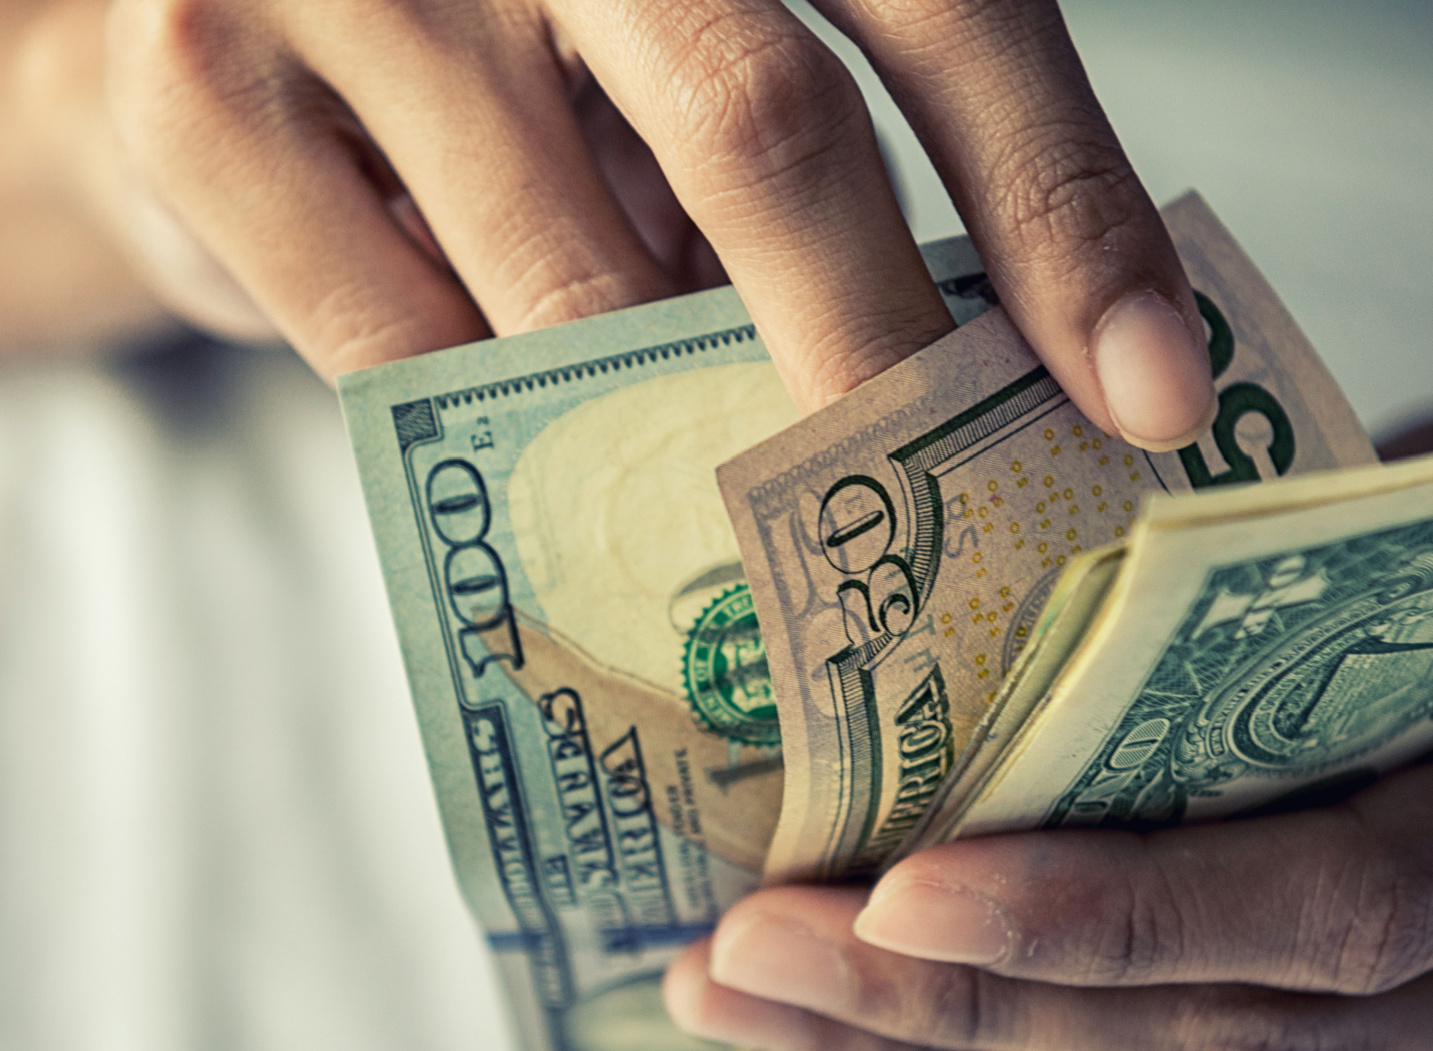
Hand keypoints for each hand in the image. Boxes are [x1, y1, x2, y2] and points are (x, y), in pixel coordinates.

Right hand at [100, 0, 1215, 445]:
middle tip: (955, 534)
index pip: (945, 10)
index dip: (1062, 203)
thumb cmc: (526, 60)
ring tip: (753, 518)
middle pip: (766, 125)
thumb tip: (1026, 377)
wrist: (212, 16)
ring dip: (682, 425)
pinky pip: (399, 349)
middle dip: (881, 354)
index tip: (1150, 400)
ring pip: (575, 275)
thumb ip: (827, 163)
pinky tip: (548, 459)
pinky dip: (500, 432)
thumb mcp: (691, 65)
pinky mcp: (200, 85)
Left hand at [663, 604, 1432, 1050]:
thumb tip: (944, 650)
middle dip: (984, 1021)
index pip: (1360, 898)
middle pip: (1270, 1047)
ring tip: (769, 1006)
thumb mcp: (1417, 505)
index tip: (890, 895)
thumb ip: (1262, 594)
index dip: (1121, 917)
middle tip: (759, 964)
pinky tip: (879, 1040)